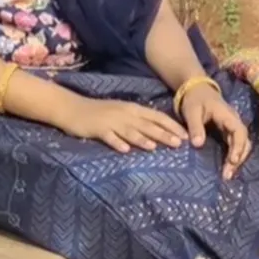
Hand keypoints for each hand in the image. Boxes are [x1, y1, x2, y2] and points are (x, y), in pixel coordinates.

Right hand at [54, 96, 187, 152]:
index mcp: (133, 109)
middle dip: (164, 134)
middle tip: (179, 144)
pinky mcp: (98, 130)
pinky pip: (109, 138)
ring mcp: (111, 122)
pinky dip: (117, 143)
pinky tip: (125, 150)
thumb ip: (138, 121)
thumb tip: (158, 132)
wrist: (73, 108)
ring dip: (142, 139)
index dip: (171, 125)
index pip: (157, 116)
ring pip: (130, 131)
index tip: (185, 135)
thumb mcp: (122, 113)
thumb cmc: (100, 112)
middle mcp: (125, 114)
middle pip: (147, 125)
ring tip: (155, 148)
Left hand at [179, 83, 250, 179]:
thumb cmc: (194, 100)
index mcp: (227, 115)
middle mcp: (234, 121)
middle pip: (244, 141)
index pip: (239, 131)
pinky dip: (233, 156)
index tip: (232, 160)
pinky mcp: (228, 132)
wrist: (196, 90)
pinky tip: (226, 167)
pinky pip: (235, 145)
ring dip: (237, 159)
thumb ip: (195, 127)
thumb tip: (198, 145)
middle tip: (228, 175)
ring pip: (242, 144)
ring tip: (227, 175)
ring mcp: (232, 127)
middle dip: (239, 158)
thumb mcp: (191, 111)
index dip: (238, 146)